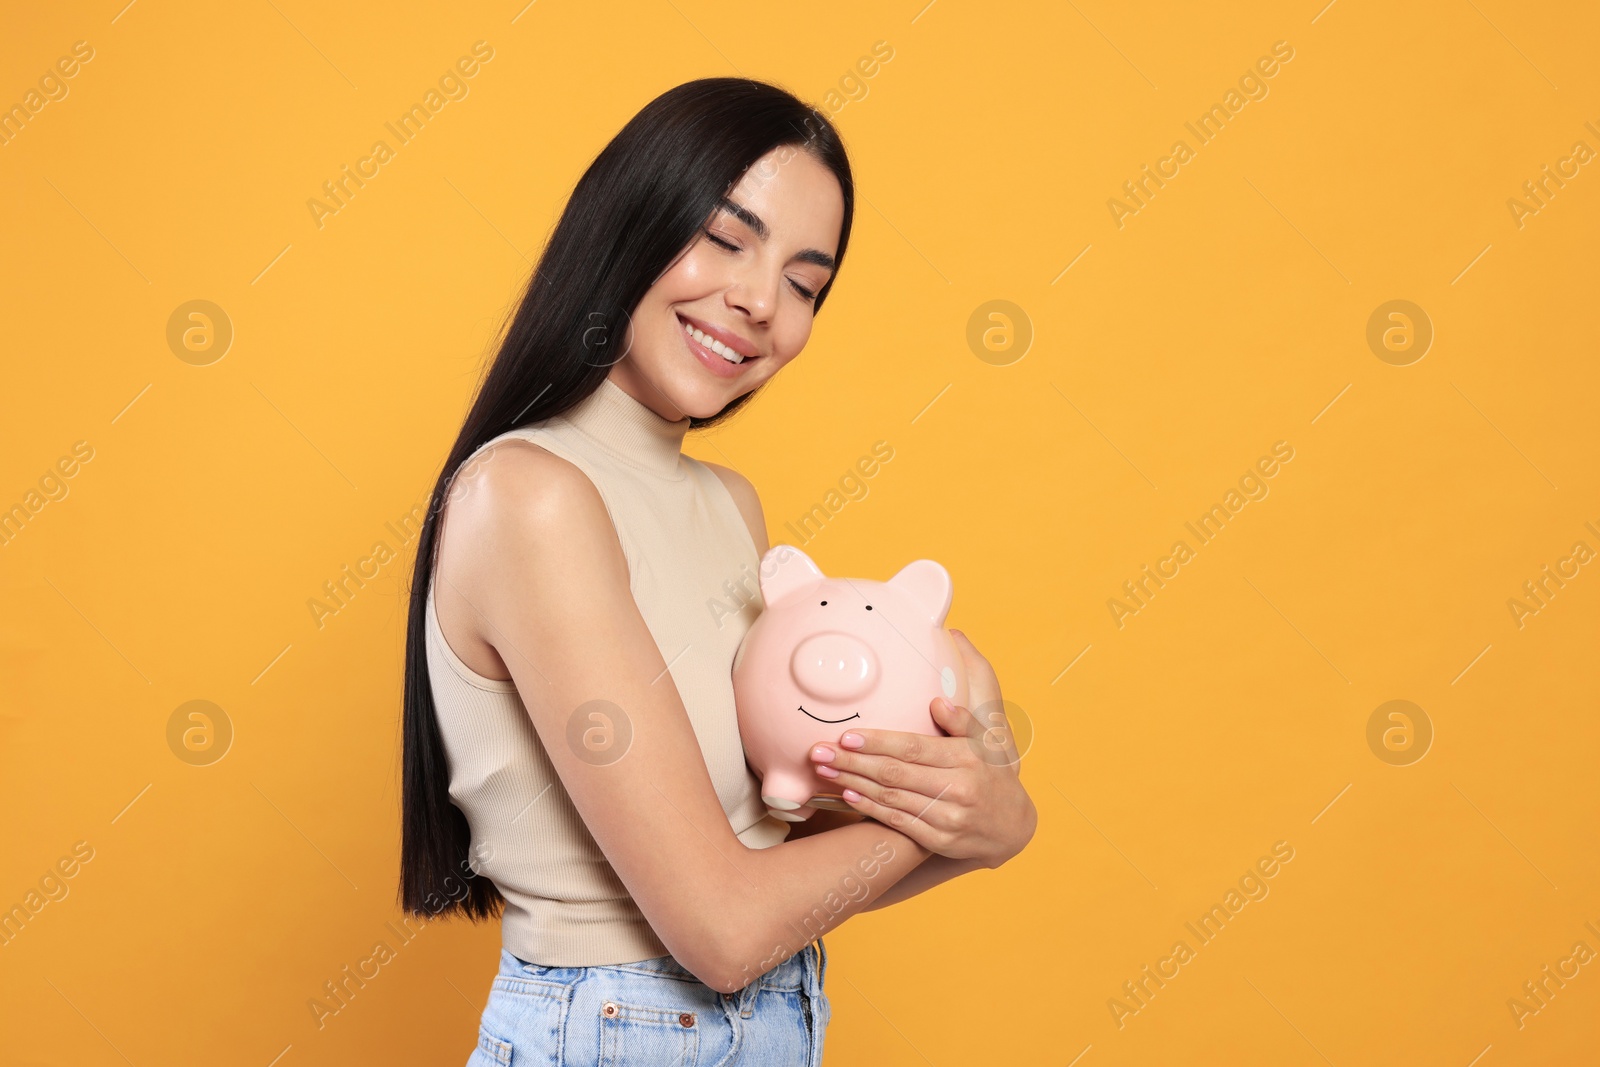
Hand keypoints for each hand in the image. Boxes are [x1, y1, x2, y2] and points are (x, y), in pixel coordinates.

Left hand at [808, 631, 1036, 868]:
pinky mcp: (939, 840)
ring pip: (891, 798)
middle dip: (852, 762)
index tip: (847, 735)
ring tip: (823, 770)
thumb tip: (937, 702)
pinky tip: (847, 795)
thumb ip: (963, 719)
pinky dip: (869, 809)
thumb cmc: (993, 773)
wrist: (1012, 826)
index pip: (914, 748)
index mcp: (966, 758)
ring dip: (852, 783)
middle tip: (818, 751)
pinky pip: (897, 822)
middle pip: (894, 774)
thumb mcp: (989, 741)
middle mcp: (957, 789)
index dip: (878, 742)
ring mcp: (948, 818)